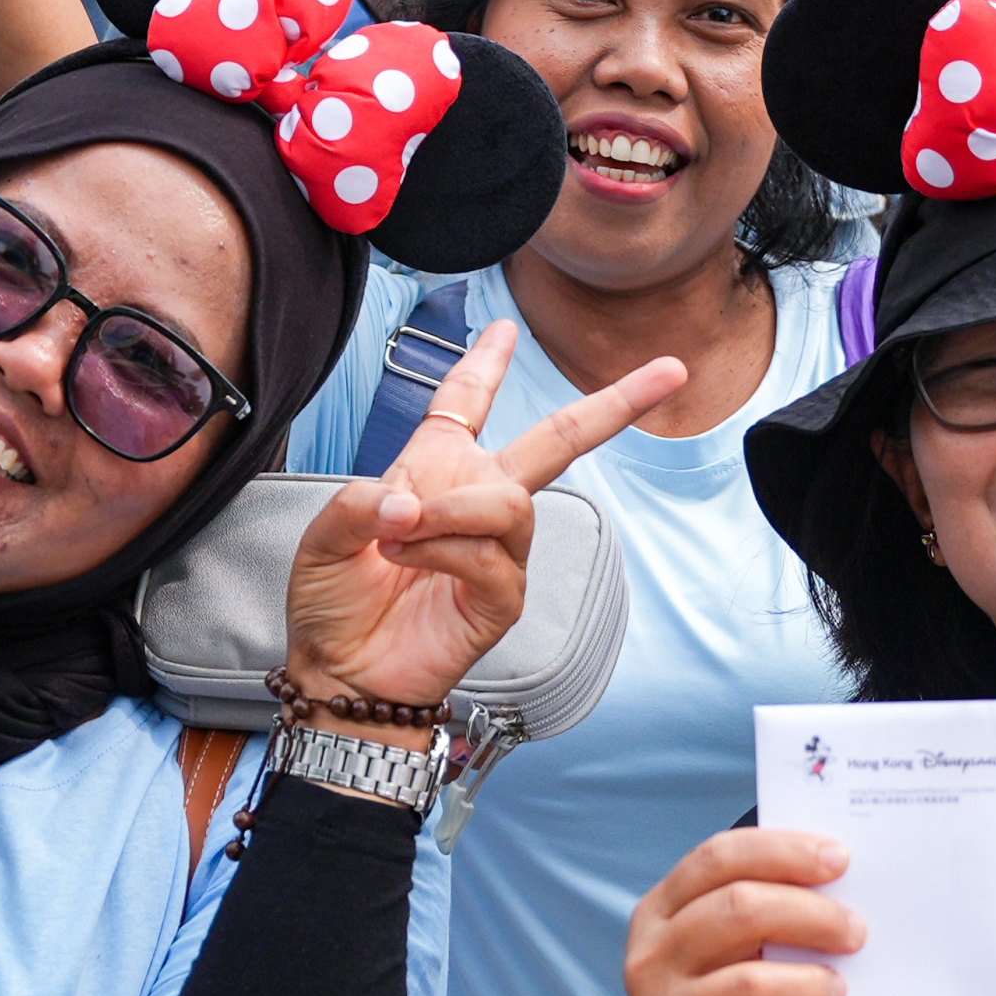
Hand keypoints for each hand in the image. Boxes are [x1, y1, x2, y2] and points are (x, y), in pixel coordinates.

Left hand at [282, 320, 685, 709]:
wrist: (339, 667)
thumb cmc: (333, 600)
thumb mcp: (326, 534)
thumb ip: (359, 501)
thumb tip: (407, 502)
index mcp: (433, 471)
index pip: (467, 404)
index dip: (485, 364)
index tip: (504, 327)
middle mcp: (475, 501)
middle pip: (557, 439)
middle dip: (615, 404)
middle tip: (670, 373)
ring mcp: (497, 549)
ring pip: (508, 502)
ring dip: (449, 512)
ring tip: (400, 532)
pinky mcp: (503, 595)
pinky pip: (492, 557)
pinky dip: (442, 552)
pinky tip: (409, 560)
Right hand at [619, 825, 863, 995]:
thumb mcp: (728, 955)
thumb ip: (762, 921)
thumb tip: (843, 890)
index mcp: (658, 915)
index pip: (716, 860)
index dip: (781, 851)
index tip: (839, 858)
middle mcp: (650, 963)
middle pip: (736, 912)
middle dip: (811, 914)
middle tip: (857, 931)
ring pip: (751, 987)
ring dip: (813, 984)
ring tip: (839, 990)